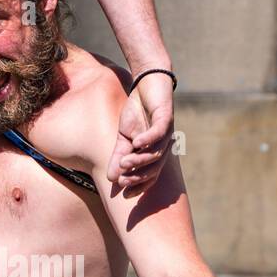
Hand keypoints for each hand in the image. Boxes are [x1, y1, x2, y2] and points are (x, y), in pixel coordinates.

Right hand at [107, 72, 173, 194]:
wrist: (147, 82)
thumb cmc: (137, 110)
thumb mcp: (123, 137)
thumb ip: (118, 156)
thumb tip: (110, 178)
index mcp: (154, 152)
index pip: (150, 175)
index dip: (139, 186)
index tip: (125, 195)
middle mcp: (163, 146)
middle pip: (154, 168)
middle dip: (138, 176)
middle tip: (123, 181)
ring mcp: (166, 132)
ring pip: (156, 153)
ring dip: (140, 160)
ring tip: (124, 163)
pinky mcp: (166, 117)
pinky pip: (158, 132)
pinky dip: (148, 139)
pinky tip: (137, 143)